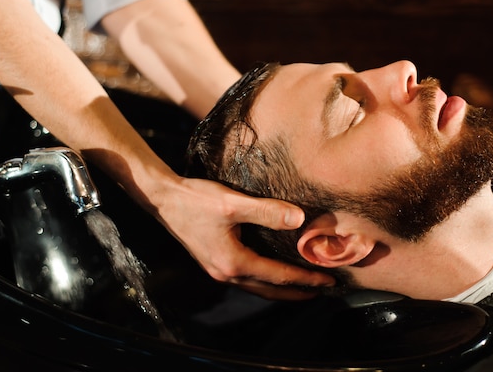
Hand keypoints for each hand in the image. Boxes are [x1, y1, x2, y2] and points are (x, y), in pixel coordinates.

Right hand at [156, 177, 335, 299]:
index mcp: (233, 262)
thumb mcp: (233, 203)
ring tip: (302, 284)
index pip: (278, 276)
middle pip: (269, 290)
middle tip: (322, 290)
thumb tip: (299, 220)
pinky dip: (265, 279)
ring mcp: (218, 269)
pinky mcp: (213, 261)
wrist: (164, 200)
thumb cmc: (195, 200)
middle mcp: (226, 273)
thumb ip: (267, 211)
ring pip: (257, 287)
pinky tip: (271, 270)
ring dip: (281, 288)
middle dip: (297, 291)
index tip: (328, 280)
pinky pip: (246, 278)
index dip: (306, 278)